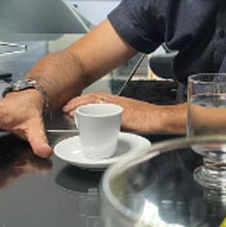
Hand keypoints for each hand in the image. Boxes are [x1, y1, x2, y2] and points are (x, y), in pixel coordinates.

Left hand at [62, 91, 179, 133]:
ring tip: (68, 110)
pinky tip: (81, 113)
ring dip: (80, 104)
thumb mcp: (130, 120)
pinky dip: (90, 108)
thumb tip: (109, 130)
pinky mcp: (119, 111)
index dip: (83, 100)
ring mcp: (117, 105)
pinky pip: (101, 106)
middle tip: (65, 106)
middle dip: (77, 101)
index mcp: (118, 102)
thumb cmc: (148, 120)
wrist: (160, 118)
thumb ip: (118, 122)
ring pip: (94, 100)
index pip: (97, 97)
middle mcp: (116, 101)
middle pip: (92, 97)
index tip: (72, 106)